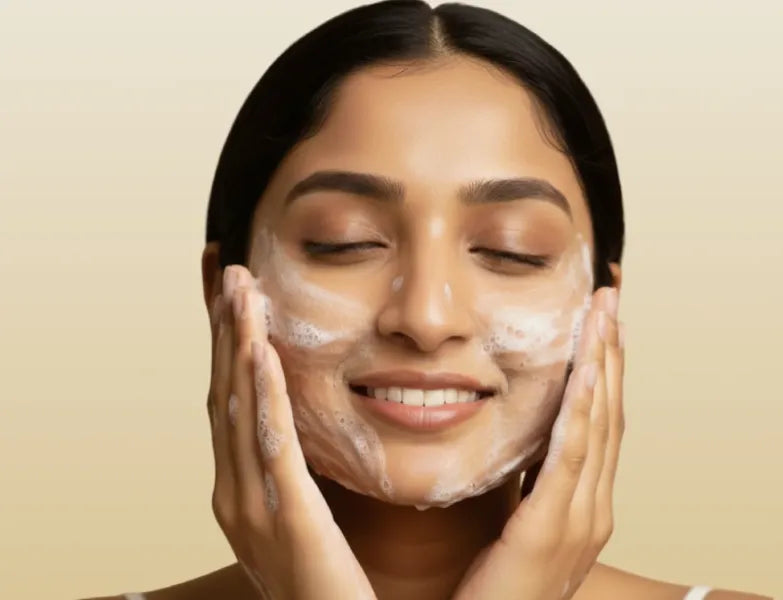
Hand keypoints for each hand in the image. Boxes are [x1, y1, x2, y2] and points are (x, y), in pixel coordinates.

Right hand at [207, 265, 376, 599]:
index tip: (227, 287)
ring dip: (238, 341)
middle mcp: (234, 489)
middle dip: (223, 325)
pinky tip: (261, 351)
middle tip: (224, 265)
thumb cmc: (327, 581)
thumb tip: (302, 424)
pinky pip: (272, 445)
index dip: (226, 338)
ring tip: (239, 286)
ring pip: (238, 406)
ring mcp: (252, 506)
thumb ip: (296, 469)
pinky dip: (262, 395)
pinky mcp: (287, 519)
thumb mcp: (304, 515)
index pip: (228, 395)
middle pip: (223, 389)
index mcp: (241, 485)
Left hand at [452, 287, 624, 599]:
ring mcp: (579, 520)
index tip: (603, 323)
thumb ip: (532, 484)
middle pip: (608, 414)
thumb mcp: (522, 523)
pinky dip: (582, 409)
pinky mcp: (549, 529)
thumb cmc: (498, 585)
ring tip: (602, 314)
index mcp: (585, 504)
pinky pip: (569, 457)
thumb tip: (525, 442)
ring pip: (596, 425)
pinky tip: (587, 371)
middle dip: (610, 352)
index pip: (601, 423)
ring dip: (601, 365)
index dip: (606, 370)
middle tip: (609, 298)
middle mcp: (593, 508)